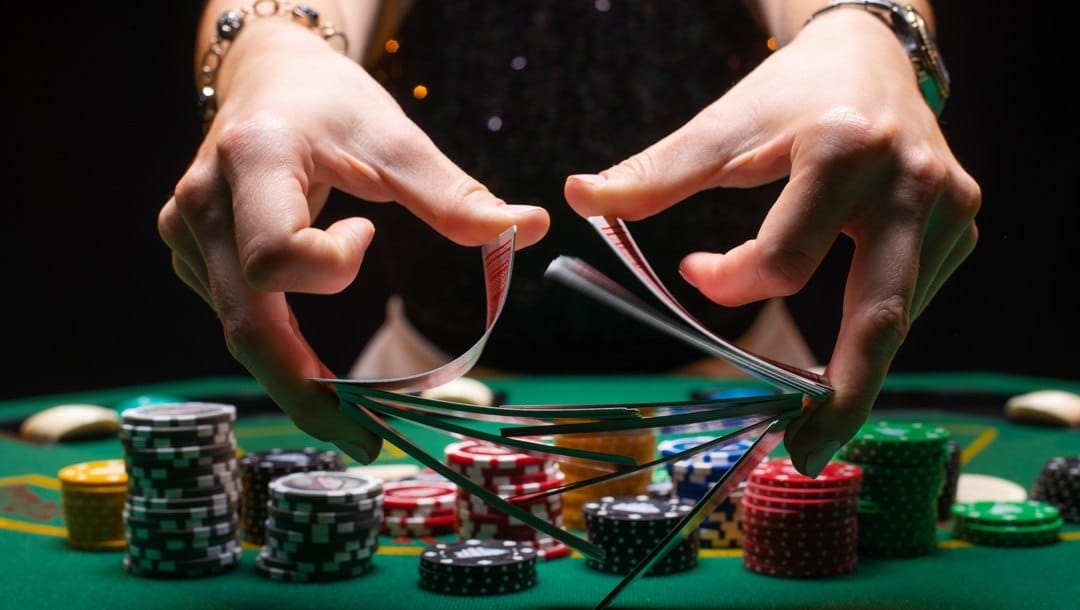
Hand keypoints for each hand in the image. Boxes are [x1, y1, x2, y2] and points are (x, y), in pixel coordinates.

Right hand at [157, 19, 548, 460]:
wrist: (267, 79)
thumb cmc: (333, 104)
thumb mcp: (394, 137)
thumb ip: (453, 194)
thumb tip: (528, 230)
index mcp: (251, 162)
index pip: (274, 255)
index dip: (330, 267)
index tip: (368, 232)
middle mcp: (202, 205)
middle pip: (246, 322)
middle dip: (305, 390)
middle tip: (365, 442)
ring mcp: (186, 235)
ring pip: (240, 329)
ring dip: (296, 378)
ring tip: (354, 423)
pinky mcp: (191, 256)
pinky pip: (237, 315)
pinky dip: (280, 349)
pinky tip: (314, 369)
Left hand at [563, 9, 979, 475]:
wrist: (873, 54)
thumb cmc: (789, 92)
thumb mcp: (723, 125)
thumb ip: (655, 174)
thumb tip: (577, 198)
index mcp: (846, 152)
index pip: (785, 261)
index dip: (730, 281)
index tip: (694, 268)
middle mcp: (911, 185)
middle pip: (878, 317)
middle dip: (844, 397)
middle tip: (805, 456)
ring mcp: (948, 209)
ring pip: (894, 315)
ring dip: (853, 364)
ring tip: (818, 415)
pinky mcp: (960, 225)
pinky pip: (912, 296)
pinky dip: (873, 326)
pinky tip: (847, 340)